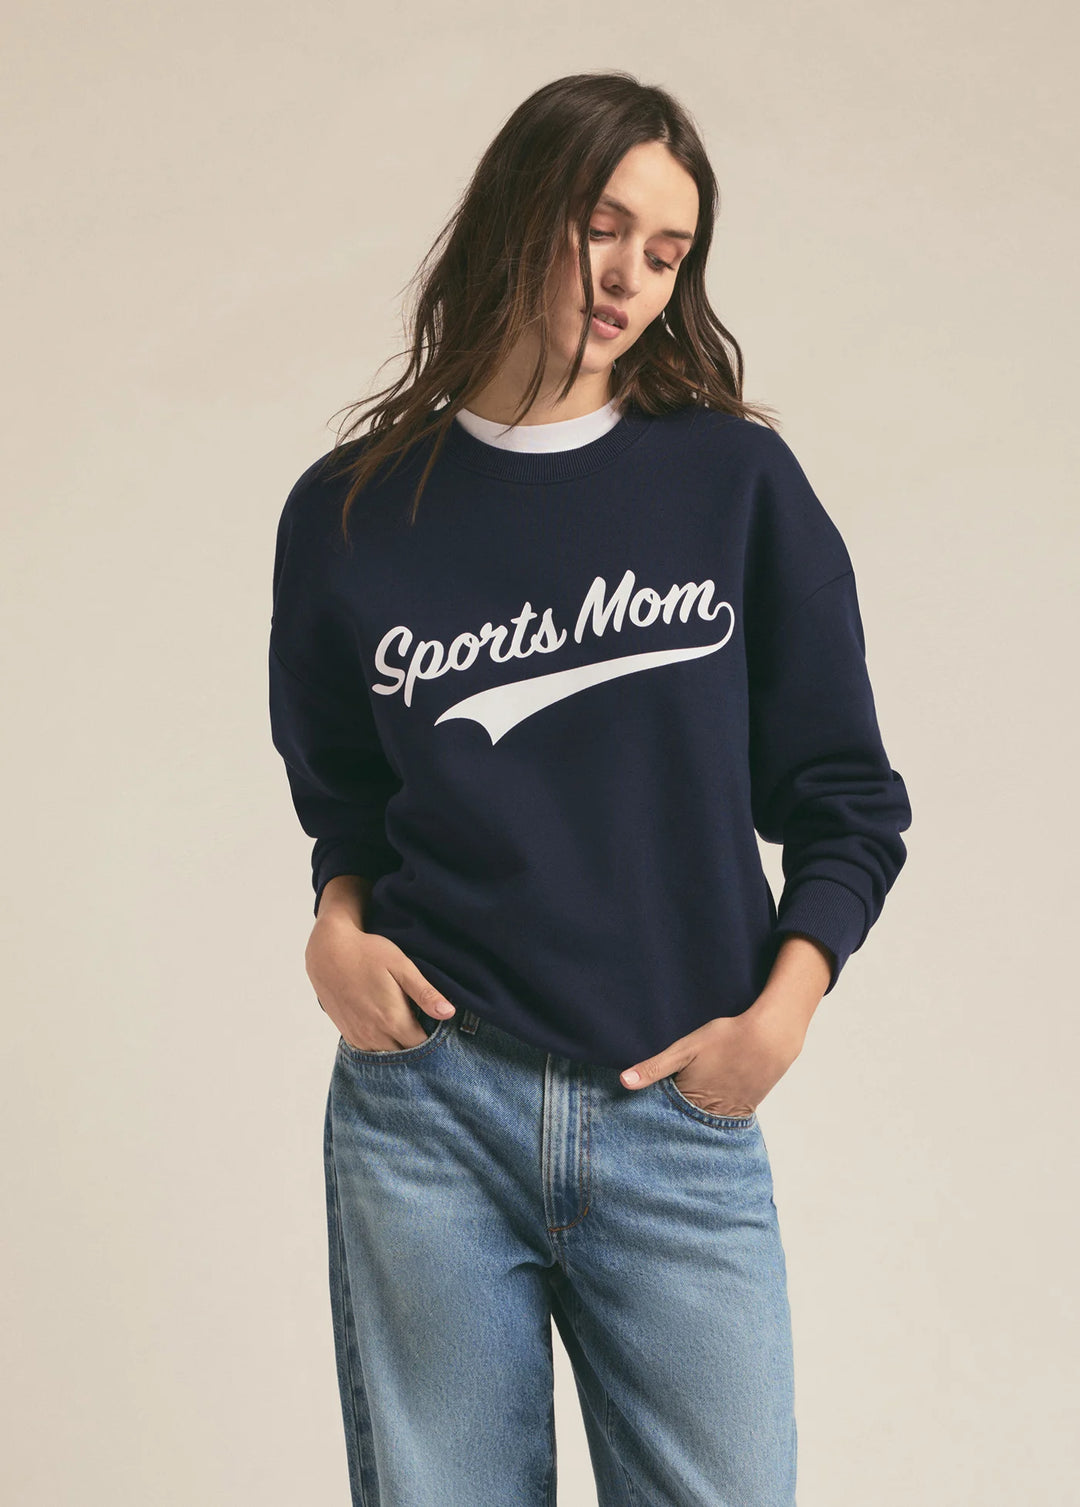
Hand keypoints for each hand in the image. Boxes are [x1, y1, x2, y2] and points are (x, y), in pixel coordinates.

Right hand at [305, 911, 454, 1050]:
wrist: (328, 951)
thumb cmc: (368, 954)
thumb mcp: (401, 966)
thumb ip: (425, 993)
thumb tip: (449, 1013)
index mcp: (393, 1019)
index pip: (422, 1047)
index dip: (435, 1043)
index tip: (441, 1030)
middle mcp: (374, 1034)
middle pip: (405, 1056)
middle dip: (418, 1049)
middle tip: (428, 1031)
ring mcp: (359, 1037)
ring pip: (387, 1057)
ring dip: (400, 1049)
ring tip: (410, 1031)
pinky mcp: (348, 1034)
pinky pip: (370, 1052)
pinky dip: (382, 1048)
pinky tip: (389, 1033)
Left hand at [619, 995, 807, 1116]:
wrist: (770, 1038)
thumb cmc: (726, 1038)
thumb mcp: (685, 1048)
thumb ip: (655, 1067)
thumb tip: (624, 1082)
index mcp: (691, 1100)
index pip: (665, 1116)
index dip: (654, 1115)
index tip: (641, 1120)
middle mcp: (710, 1113)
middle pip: (686, 1123)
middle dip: (674, 1122)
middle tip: (662, 1124)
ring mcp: (730, 1112)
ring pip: (706, 1123)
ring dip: (696, 1121)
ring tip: (687, 1114)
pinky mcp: (747, 1107)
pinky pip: (726, 1119)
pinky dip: (716, 1116)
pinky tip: (711, 1108)